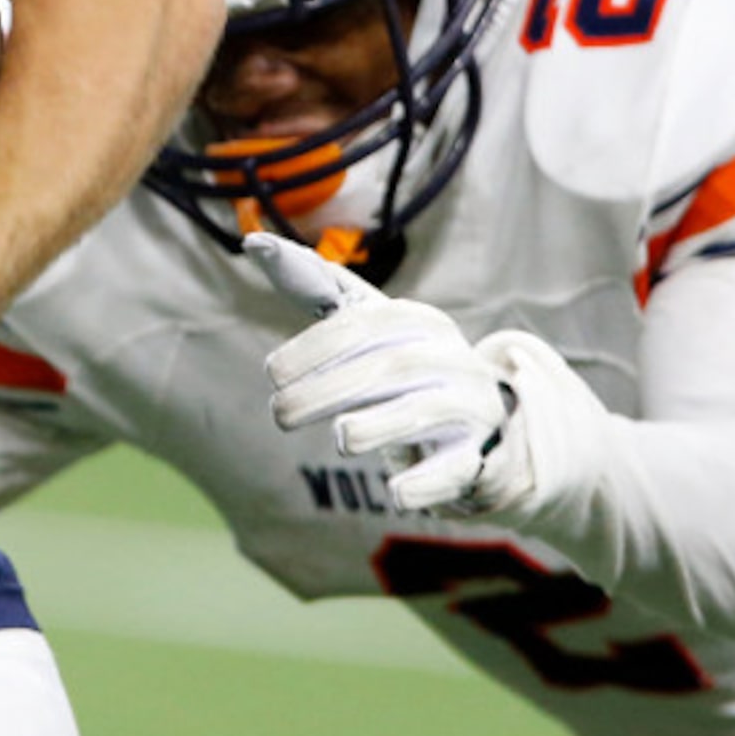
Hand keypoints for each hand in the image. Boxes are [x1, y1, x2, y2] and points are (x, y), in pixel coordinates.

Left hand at [245, 233, 528, 514]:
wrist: (478, 427)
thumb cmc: (399, 368)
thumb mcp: (365, 325)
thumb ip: (314, 285)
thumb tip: (253, 241)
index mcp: (419, 321)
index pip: (367, 324)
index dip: (315, 347)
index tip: (271, 372)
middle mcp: (451, 357)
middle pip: (390, 369)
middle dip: (328, 391)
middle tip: (279, 414)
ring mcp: (472, 407)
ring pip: (424, 412)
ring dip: (378, 427)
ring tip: (342, 440)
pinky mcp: (481, 458)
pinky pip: (457, 469)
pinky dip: (425, 482)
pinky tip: (395, 494)